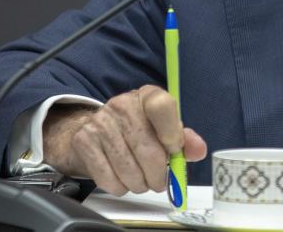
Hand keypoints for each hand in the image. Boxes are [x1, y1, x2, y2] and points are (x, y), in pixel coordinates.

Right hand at [42, 85, 207, 195]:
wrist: (97, 130)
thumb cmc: (139, 129)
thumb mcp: (164, 128)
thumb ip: (183, 139)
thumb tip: (198, 150)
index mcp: (147, 96)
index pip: (162, 106)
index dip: (171, 134)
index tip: (174, 151)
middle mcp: (122, 104)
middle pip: (147, 148)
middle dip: (158, 174)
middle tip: (160, 181)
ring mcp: (100, 122)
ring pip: (128, 169)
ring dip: (140, 184)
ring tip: (142, 181)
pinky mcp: (84, 141)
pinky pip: (108, 178)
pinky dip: (120, 187)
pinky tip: (123, 180)